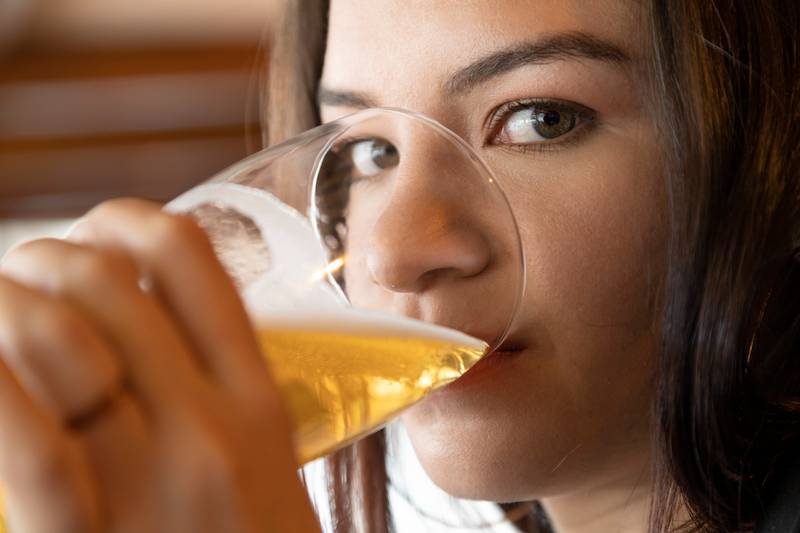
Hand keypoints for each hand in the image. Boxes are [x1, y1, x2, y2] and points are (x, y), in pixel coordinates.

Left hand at [0, 199, 319, 532]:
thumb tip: (138, 335)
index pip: (190, 261)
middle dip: (39, 262)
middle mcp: (210, 425)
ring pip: (59, 337)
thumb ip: (223, 405)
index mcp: (258, 401)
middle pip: (104, 283)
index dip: (125, 221)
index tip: (94, 233)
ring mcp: (154, 481)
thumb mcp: (268, 474)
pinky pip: (33, 439)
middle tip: (18, 285)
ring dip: (1, 305)